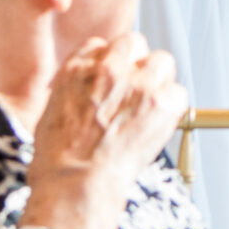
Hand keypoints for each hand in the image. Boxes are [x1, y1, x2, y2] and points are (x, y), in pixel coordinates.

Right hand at [21, 33, 186, 228]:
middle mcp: (109, 69)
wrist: (76, 185)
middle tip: (135, 88)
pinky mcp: (162, 102)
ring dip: (158, 79)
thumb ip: (76, 91)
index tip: (112, 77)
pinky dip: (172, 107)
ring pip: (162, 61)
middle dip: (135, 63)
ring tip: (150, 105)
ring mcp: (139, 84)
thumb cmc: (58, 162)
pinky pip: (178, 92)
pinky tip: (159, 123)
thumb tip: (90, 93)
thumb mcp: (50, 114)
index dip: (109, 62)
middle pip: (134, 43)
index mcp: (76, 70)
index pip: (101, 45)